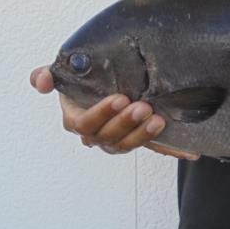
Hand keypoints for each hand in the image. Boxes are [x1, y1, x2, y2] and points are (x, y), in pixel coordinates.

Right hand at [29, 66, 199, 159]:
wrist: (109, 83)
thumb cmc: (84, 79)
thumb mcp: (66, 75)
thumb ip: (49, 76)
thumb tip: (40, 81)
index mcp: (77, 118)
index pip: (85, 123)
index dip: (103, 113)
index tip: (121, 98)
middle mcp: (96, 134)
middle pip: (108, 136)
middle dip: (126, 122)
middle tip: (143, 107)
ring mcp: (117, 139)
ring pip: (128, 144)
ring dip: (144, 134)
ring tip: (159, 119)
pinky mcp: (138, 140)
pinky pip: (153, 148)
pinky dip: (170, 150)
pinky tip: (189, 153)